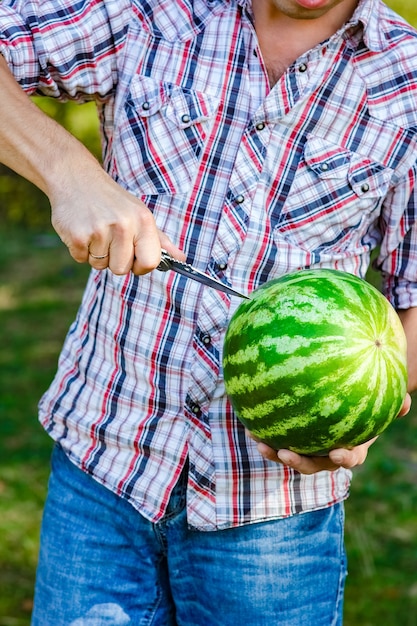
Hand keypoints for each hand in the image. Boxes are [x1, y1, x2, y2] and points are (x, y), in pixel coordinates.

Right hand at [50, 158, 184, 274]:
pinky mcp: (77, 236)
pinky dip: (80, 249)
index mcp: (143, 220)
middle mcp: (124, 225)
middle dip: (114, 260)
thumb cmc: (112, 201)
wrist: (75, 177)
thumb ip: (160, 240)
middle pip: (122, 269)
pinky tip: (82, 228)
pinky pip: (81, 260)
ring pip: (100, 266)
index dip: (140, 266)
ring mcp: (99, 230)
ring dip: (95, 254)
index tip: (133, 257)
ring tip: (95, 230)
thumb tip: (181, 260)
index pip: (150, 262)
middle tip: (108, 237)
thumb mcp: (139, 214)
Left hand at [252, 393, 411, 474]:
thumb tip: (408, 401)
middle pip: (314, 465)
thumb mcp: (377, 401)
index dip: (344, 458)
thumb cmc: (363, 401)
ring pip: (291, 456)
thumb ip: (391, 403)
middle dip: (299, 463)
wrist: (344, 403)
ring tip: (259, 442)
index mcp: (351, 447)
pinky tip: (250, 423)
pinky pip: (278, 439)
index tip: (337, 453)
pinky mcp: (292, 439)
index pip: (350, 457)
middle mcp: (327, 453)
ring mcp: (308, 448)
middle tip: (285, 453)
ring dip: (275, 453)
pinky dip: (266, 435)